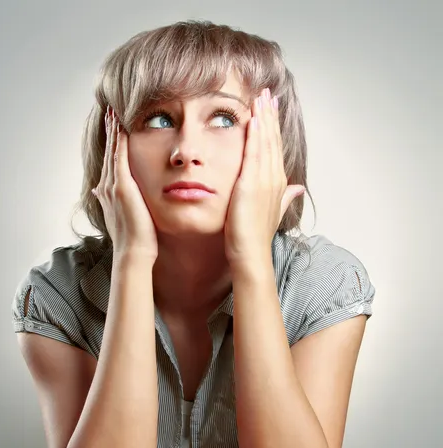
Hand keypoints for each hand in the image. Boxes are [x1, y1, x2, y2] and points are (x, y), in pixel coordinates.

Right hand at [92, 105, 157, 262]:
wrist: (133, 253)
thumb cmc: (135, 241)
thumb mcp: (122, 219)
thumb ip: (113, 204)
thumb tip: (98, 193)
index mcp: (107, 195)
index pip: (109, 164)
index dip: (110, 146)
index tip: (112, 130)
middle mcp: (105, 187)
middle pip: (107, 153)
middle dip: (109, 132)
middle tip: (109, 112)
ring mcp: (112, 186)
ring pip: (112, 151)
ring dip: (112, 130)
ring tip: (113, 111)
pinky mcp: (122, 186)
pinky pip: (119, 155)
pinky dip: (119, 139)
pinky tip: (121, 124)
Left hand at [224, 88, 305, 265]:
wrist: (251, 253)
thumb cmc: (256, 237)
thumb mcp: (273, 212)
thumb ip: (285, 198)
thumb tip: (297, 189)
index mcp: (279, 183)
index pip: (276, 148)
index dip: (273, 127)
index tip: (271, 108)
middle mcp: (275, 178)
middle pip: (273, 140)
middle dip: (270, 115)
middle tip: (267, 92)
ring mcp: (265, 180)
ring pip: (265, 142)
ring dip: (263, 117)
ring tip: (260, 96)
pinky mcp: (251, 184)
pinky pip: (254, 153)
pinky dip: (254, 135)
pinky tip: (252, 118)